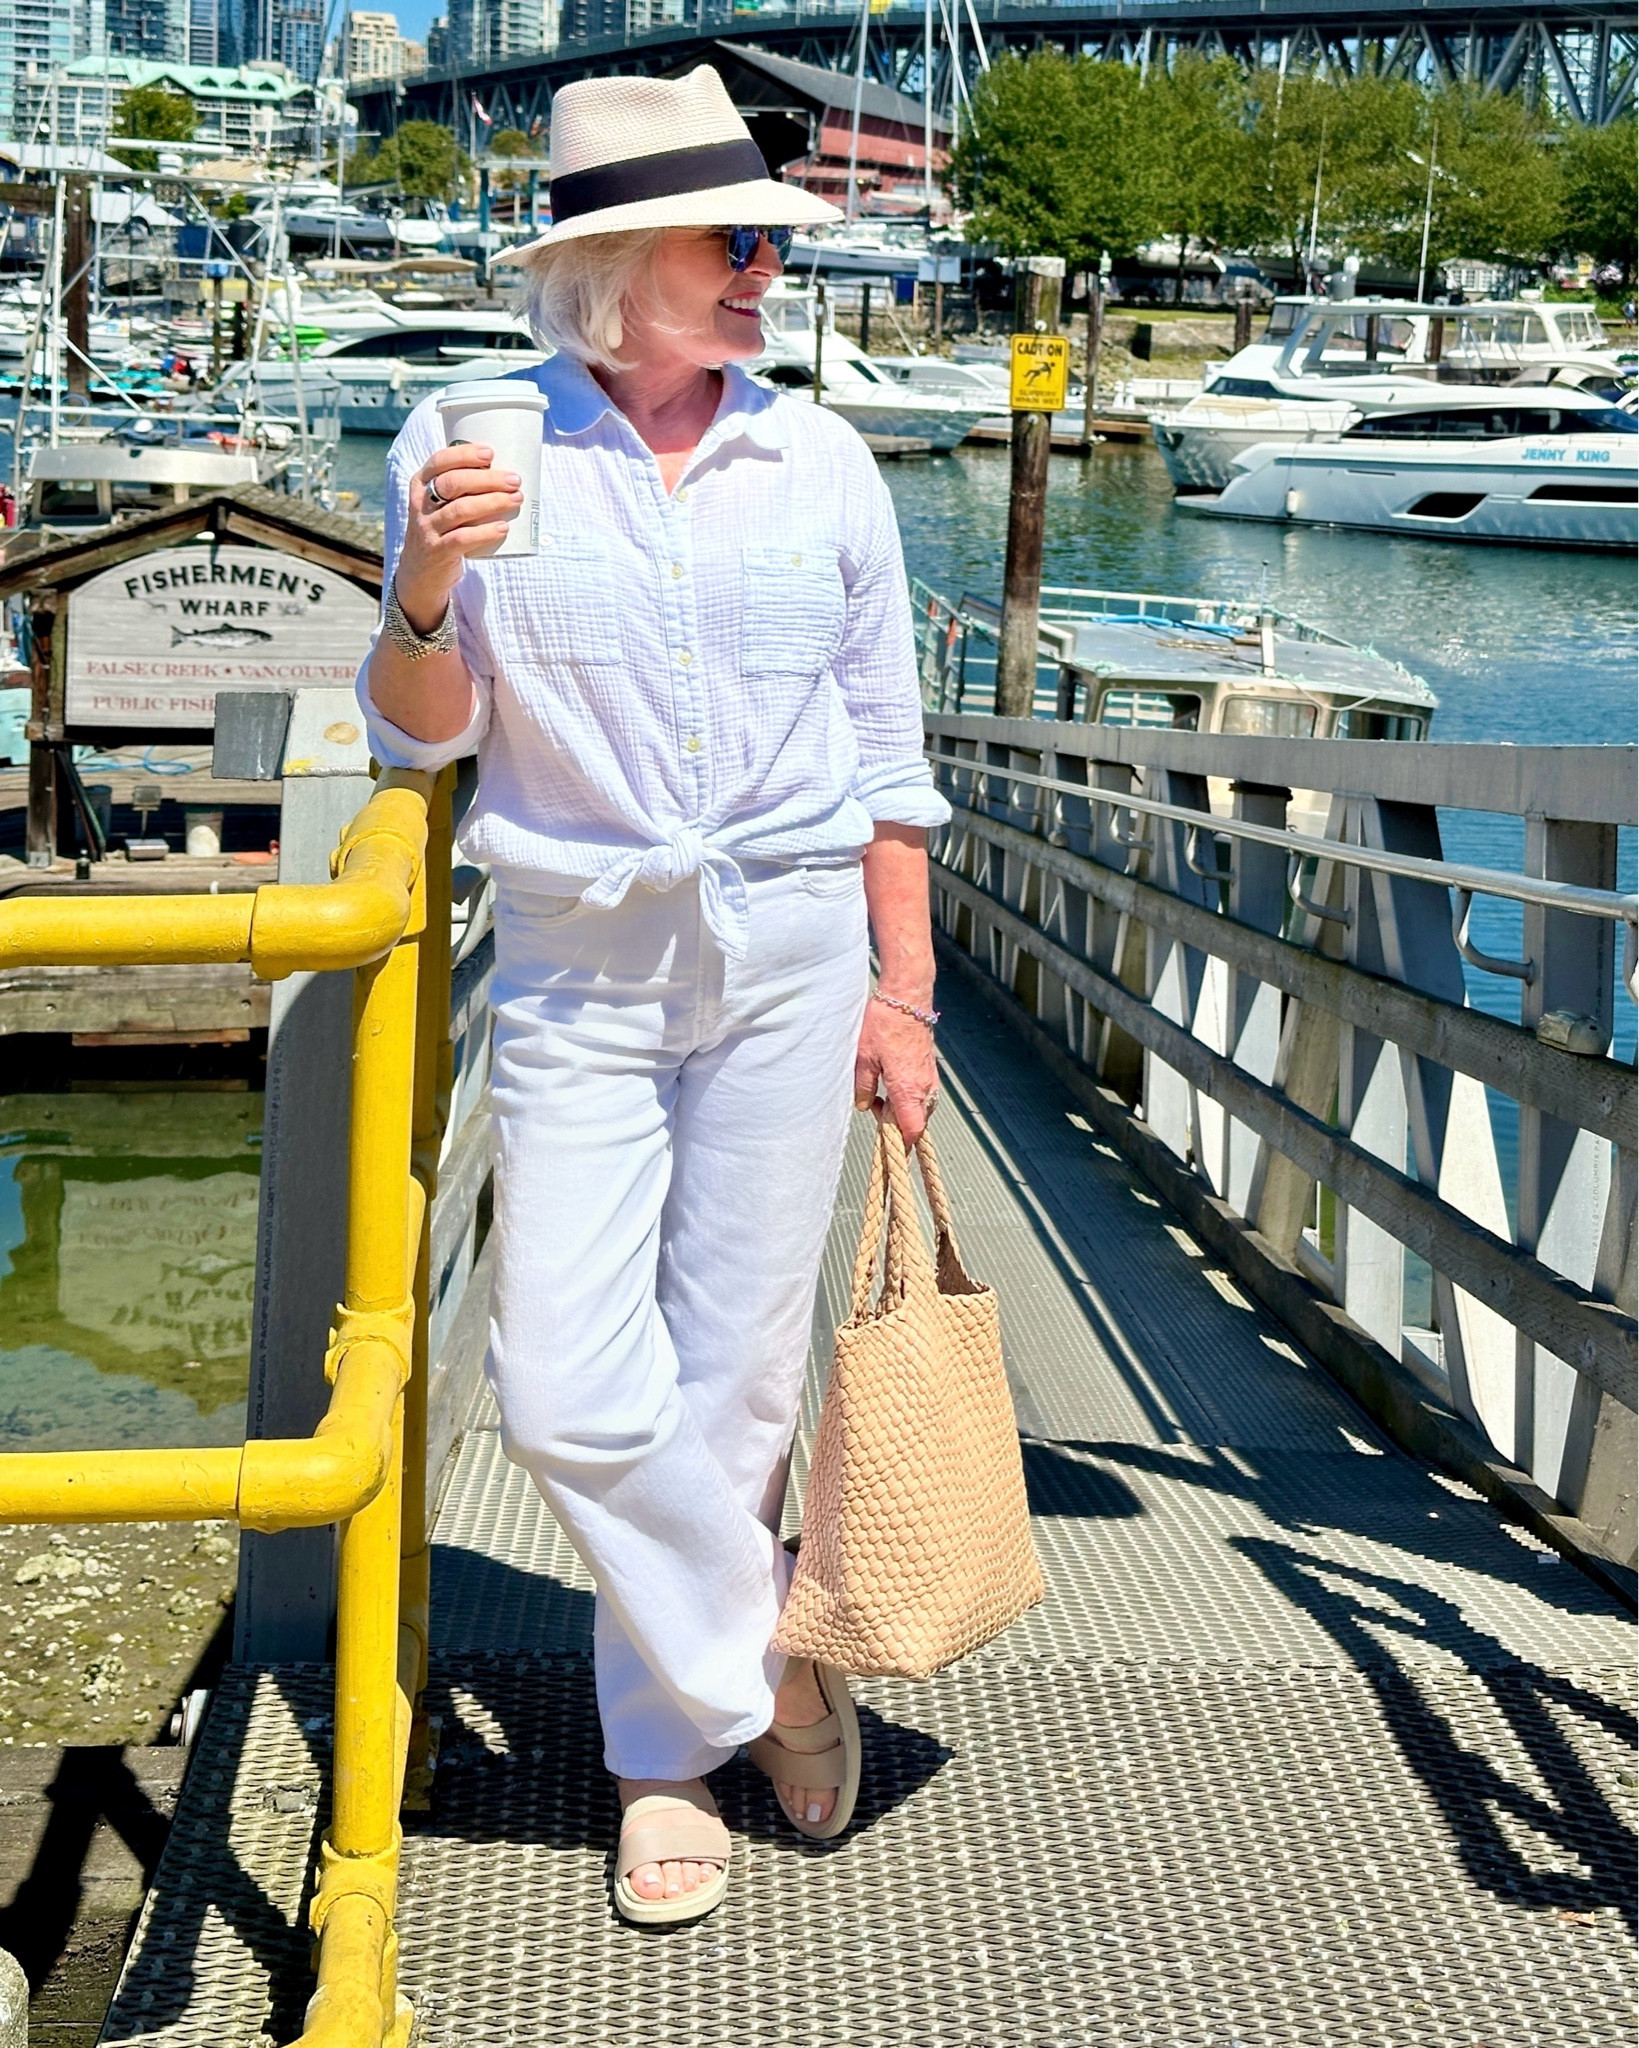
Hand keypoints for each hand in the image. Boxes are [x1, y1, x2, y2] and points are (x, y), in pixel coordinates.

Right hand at [395, 442, 522, 629]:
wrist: (420, 573)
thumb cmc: (442, 530)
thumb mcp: (440, 505)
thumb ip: (461, 489)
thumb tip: (505, 471)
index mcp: (420, 485)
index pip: (439, 462)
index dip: (464, 454)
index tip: (490, 454)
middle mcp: (421, 504)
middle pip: (453, 484)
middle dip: (487, 479)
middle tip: (514, 480)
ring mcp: (427, 529)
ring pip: (460, 509)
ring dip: (492, 502)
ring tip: (516, 499)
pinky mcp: (438, 551)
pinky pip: (463, 539)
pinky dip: (485, 532)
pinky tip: (504, 527)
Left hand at [854, 993, 938, 1144]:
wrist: (907, 999)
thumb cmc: (885, 1025)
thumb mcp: (863, 1058)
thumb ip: (863, 1086)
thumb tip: (862, 1105)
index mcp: (907, 1089)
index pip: (912, 1130)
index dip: (902, 1143)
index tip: (888, 1143)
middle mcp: (924, 1087)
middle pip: (917, 1122)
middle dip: (897, 1124)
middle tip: (874, 1108)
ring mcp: (930, 1078)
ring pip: (920, 1107)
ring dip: (902, 1109)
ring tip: (879, 1094)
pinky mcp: (930, 1069)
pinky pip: (923, 1093)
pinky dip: (908, 1096)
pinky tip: (890, 1082)